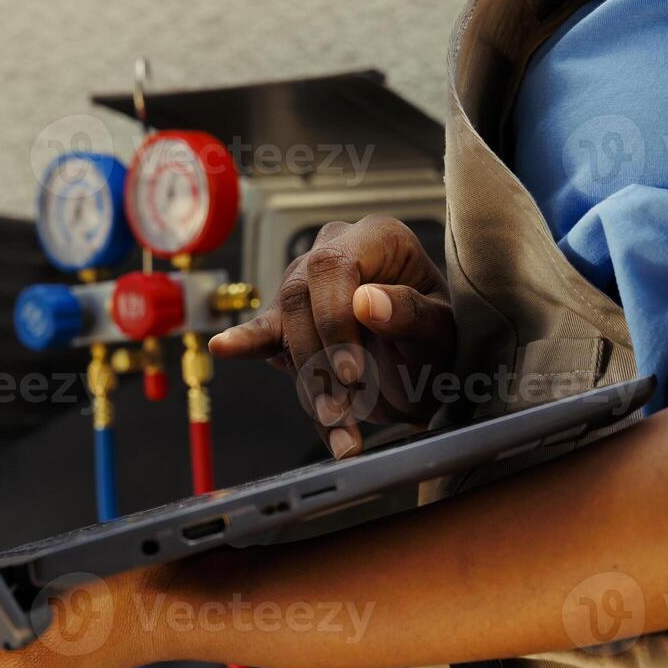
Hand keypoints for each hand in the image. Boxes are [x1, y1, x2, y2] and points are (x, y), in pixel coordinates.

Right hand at [210, 215, 455, 457]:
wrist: (430, 369)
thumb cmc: (441, 340)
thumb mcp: (442, 330)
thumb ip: (411, 313)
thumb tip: (366, 301)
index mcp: (378, 238)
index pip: (334, 266)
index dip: (334, 319)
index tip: (352, 372)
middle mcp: (336, 251)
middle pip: (300, 297)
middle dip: (318, 361)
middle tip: (344, 409)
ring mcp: (307, 284)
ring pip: (285, 328)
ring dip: (308, 384)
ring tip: (337, 428)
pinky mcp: (289, 320)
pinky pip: (267, 335)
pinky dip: (249, 346)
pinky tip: (225, 347)